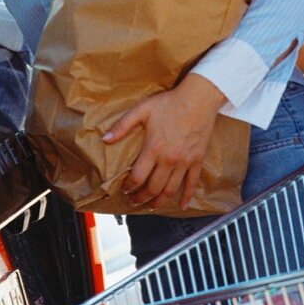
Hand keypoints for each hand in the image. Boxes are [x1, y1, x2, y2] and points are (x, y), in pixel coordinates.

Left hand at [103, 73, 223, 209]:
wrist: (198, 99)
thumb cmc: (170, 103)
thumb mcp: (142, 110)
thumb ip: (122, 126)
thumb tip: (105, 139)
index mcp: (153, 148)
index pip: (137, 177)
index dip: (128, 187)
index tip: (124, 189)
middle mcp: (169, 160)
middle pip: (153, 188)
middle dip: (140, 198)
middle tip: (134, 201)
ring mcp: (184, 162)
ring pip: (170, 190)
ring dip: (159, 201)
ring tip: (151, 206)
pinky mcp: (197, 161)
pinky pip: (192, 183)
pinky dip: (187, 197)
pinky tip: (182, 205)